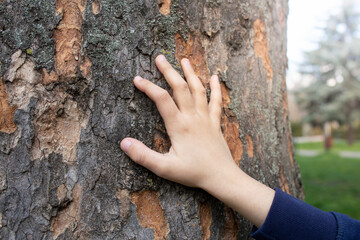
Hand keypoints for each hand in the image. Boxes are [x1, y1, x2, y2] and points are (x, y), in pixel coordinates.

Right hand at [120, 54, 235, 189]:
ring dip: (191, 73)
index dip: (148, 87)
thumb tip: (124, 143)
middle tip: (160, 57)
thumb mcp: (165, 168)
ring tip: (184, 60)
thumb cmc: (193, 173)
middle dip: (168, 71)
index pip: (161, 99)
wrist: (221, 177)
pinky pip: (216, 101)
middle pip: (180, 88)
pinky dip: (215, 88)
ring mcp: (206, 118)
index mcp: (179, 126)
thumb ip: (143, 156)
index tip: (137, 79)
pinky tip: (214, 77)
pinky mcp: (215, 123)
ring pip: (198, 90)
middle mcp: (193, 117)